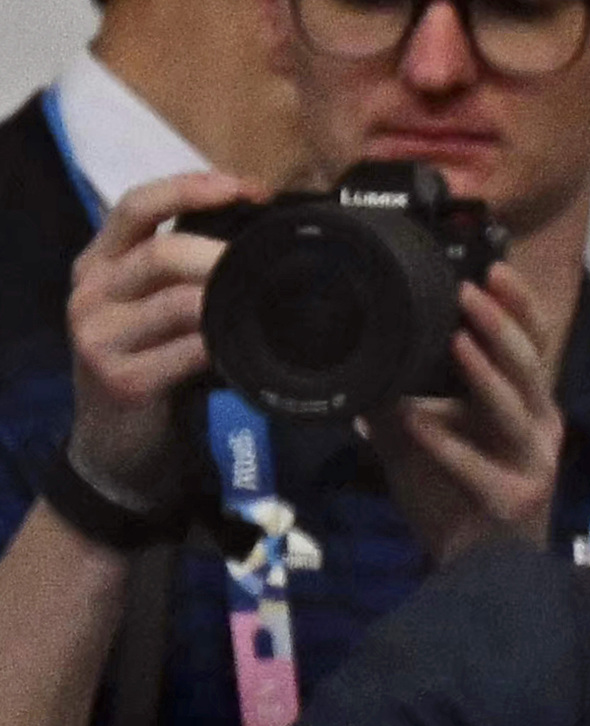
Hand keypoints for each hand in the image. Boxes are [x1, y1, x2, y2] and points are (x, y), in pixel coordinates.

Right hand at [65, 171, 256, 507]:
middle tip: (274, 264)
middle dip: (226, 254)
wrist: (119, 449)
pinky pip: (188, 352)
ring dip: (231, 302)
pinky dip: (225, 346)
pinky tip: (249, 349)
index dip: (192, 188)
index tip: (249, 188)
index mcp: (99, 263)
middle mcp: (90, 292)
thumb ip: (184, 276)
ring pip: (179, 301)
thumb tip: (259, 240)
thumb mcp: (155, 312)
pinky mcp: (121, 380)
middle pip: (163, 252)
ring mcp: (99, 337)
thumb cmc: (152, 369)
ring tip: (271, 306)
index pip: (136, 205)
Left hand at [367, 263, 562, 564]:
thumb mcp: (425, 435)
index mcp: (525, 405)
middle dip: (501, 325)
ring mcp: (531, 464)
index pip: (531, 344)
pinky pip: (479, 467)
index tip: (494, 265)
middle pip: (530, 366)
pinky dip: (447, 444)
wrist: (478, 570)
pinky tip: (417, 422)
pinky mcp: (513, 499)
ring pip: (514, 410)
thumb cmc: (456, 498)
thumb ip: (400, 394)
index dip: (518, 306)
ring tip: (458, 337)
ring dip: (485, 373)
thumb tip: (352, 348)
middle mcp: (538, 428)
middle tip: (472, 287)